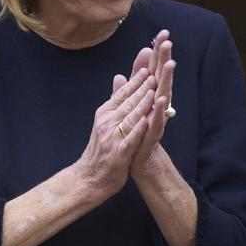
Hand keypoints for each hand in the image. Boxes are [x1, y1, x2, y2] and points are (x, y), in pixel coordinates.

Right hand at [77, 57, 160, 201]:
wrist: (90, 177)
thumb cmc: (102, 148)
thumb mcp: (107, 120)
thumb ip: (116, 99)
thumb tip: (120, 76)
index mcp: (105, 113)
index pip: (122, 93)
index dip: (136, 81)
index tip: (148, 68)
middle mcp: (107, 122)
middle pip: (128, 102)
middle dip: (142, 88)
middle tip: (155, 73)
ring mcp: (112, 137)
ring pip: (130, 118)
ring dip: (142, 104)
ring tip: (154, 91)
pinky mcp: (119, 153)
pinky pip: (130, 139)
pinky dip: (138, 129)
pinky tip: (147, 120)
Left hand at [124, 30, 174, 173]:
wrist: (136, 162)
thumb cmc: (135, 134)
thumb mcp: (131, 105)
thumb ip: (132, 86)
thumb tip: (131, 68)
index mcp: (150, 97)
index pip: (154, 70)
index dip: (158, 52)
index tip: (162, 33)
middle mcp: (156, 106)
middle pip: (161, 78)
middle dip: (164, 59)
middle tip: (169, 40)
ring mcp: (156, 119)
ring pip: (162, 96)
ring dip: (166, 80)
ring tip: (170, 63)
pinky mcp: (152, 135)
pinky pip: (156, 120)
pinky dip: (159, 110)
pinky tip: (160, 99)